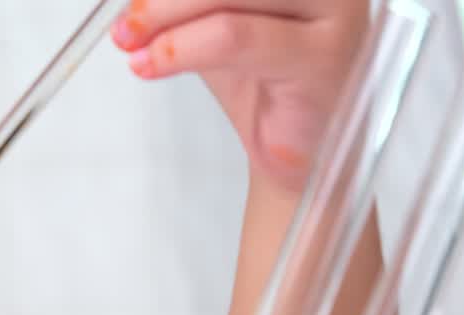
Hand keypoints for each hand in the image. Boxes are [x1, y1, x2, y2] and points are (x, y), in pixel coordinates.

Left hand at [112, 0, 369, 191]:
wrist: (298, 151)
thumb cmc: (261, 81)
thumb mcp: (215, 22)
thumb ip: (188, 2)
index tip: (133, 2)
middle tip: (125, 25)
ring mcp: (337, 11)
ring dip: (165, 17)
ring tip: (133, 45)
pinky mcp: (325, 57)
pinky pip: (234, 38)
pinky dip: (181, 48)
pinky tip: (152, 64)